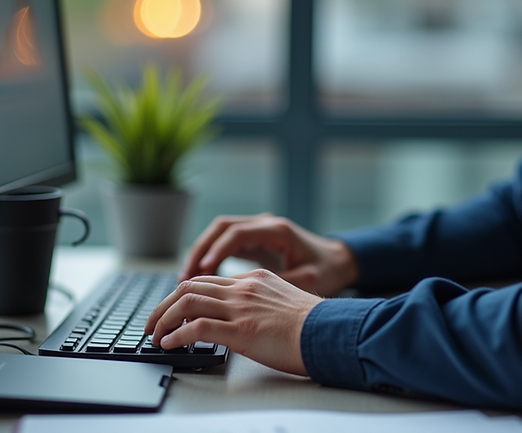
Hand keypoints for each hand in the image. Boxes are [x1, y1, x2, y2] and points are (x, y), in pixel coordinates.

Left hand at [145, 269, 321, 375]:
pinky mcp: (241, 331)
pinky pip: (197, 327)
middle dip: (162, 306)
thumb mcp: (284, 301)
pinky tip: (169, 343)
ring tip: (154, 334)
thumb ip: (259, 301)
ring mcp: (241, 308)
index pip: (205, 281)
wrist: (332, 333)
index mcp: (253, 279)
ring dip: (162, 319)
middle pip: (189, 287)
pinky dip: (176, 334)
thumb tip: (243, 317)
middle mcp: (243, 289)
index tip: (170, 310)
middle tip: (151, 323)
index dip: (181, 294)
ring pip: (186, 302)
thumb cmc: (314, 325)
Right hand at [179, 214, 359, 297]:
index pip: (237, 233)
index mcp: (276, 230)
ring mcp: (257, 230)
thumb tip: (254, 297)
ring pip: (218, 234)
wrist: (337, 260)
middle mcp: (263, 224)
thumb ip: (282, 283)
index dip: (217, 251)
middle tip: (184, 278)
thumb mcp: (309, 279)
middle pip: (220, 228)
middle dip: (199, 251)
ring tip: (185, 280)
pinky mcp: (253, 240)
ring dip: (200, 254)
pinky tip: (200, 279)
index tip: (203, 270)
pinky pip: (223, 244)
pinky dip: (209, 258)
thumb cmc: (326, 270)